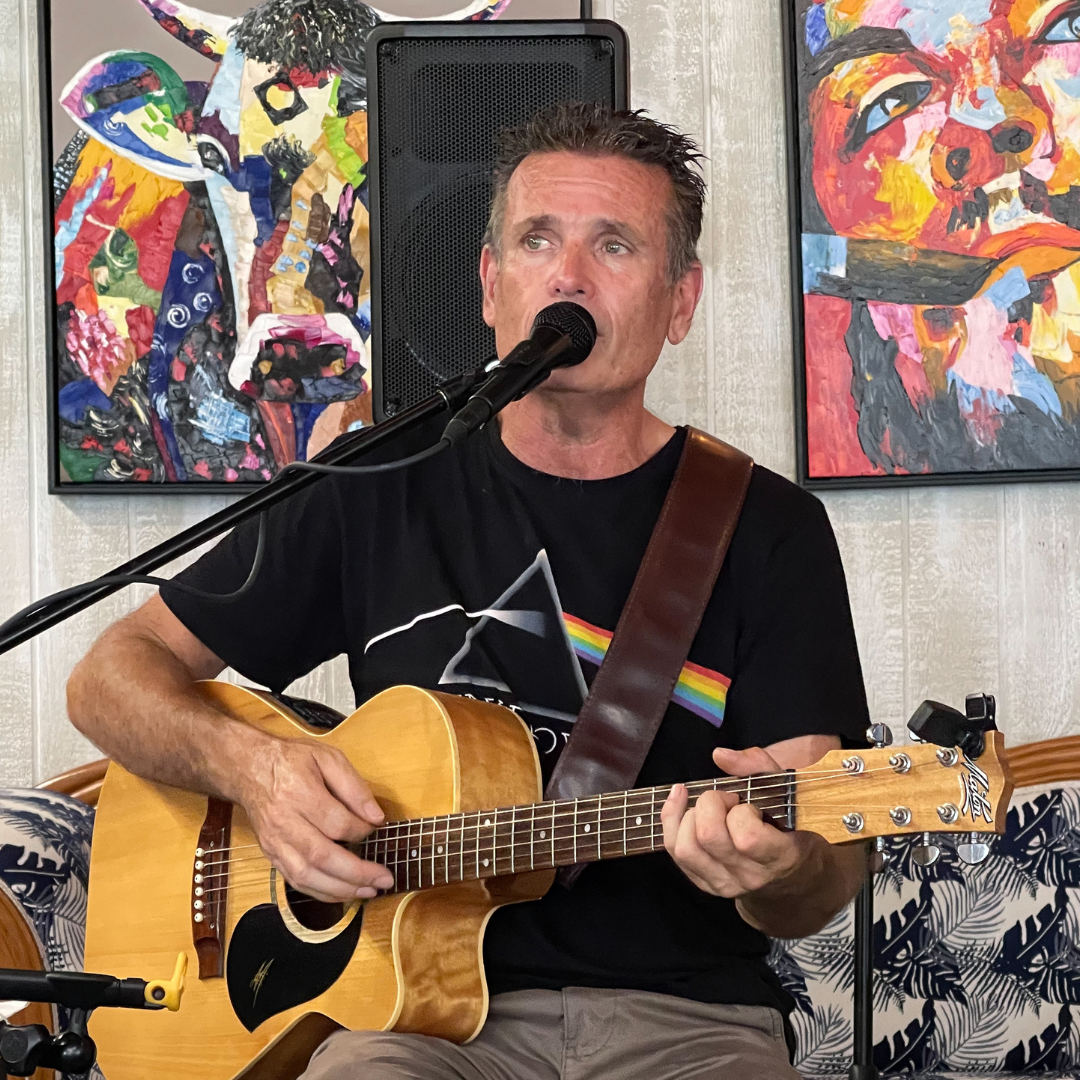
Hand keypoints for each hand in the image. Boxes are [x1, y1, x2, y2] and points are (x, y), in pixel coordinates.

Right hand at [236, 736, 393, 902]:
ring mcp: (275, 842)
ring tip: (369, 892)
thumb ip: (353, 786)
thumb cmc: (292, 761)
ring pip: (307, 876)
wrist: (249, 769)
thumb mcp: (326, 757)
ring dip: (341, 889)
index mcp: (298, 793)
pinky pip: (296, 881)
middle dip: (357, 873)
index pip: (335, 822)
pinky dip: (321, 892)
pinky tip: (343, 893)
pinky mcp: (271, 855)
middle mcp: (284, 822)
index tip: (376, 828)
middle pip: (322, 856)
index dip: (360, 830)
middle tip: (384, 880)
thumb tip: (376, 816)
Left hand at [660, 745, 822, 898]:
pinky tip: (681, 800)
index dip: (741, 813)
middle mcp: (749, 876)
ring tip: (707, 806)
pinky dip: (671, 818)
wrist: (790, 870)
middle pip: (708, 837)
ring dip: (689, 815)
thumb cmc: (791, 825)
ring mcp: (724, 883)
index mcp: (778, 856)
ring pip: (685, 848)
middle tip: (726, 799)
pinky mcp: (703, 882)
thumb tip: (719, 755)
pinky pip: (674, 850)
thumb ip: (759, 767)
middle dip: (710, 804)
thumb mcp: (788, 792)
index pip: (747, 838)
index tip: (748, 804)